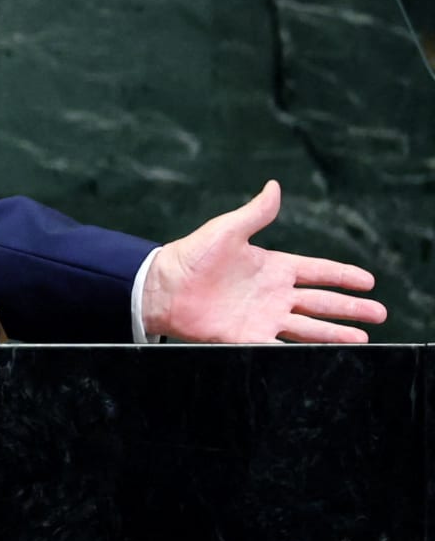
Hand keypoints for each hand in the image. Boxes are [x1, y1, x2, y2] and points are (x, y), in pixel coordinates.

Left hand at [141, 180, 386, 342]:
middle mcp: (273, 293)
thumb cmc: (191, 256)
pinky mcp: (249, 337)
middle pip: (321, 302)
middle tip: (378, 314)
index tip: (368, 281)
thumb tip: (274, 186)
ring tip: (362, 339)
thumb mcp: (227, 230)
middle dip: (351, 308)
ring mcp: (263, 316)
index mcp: (272, 266)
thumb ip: (255, 213)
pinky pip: (282, 345)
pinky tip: (324, 354)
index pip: (317, 271)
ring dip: (336, 332)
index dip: (343, 275)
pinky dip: (304, 350)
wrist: (162, 287)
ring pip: (310, 326)